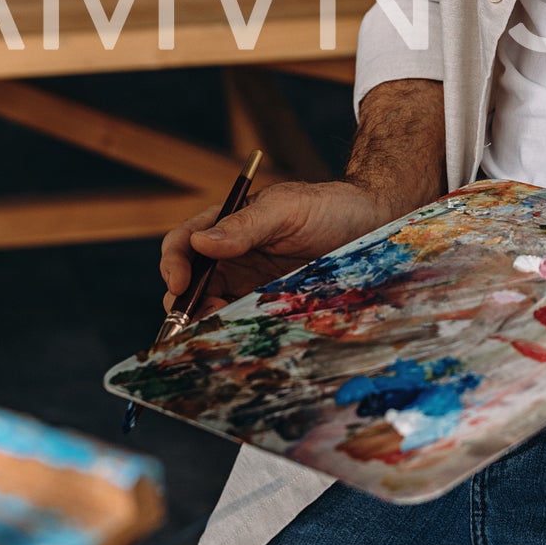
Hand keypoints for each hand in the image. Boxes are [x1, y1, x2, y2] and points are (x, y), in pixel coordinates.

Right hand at [160, 178, 391, 315]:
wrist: (372, 225)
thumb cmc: (328, 206)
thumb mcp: (285, 208)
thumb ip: (244, 226)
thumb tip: (199, 242)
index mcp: (225, 226)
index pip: (182, 244)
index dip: (173, 264)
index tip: (180, 283)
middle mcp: (230, 256)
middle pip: (188, 284)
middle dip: (183, 304)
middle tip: (195, 321)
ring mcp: (248, 283)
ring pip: (210, 308)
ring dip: (205, 322)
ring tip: (218, 329)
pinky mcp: (269, 306)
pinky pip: (241, 322)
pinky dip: (232, 332)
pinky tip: (239, 338)